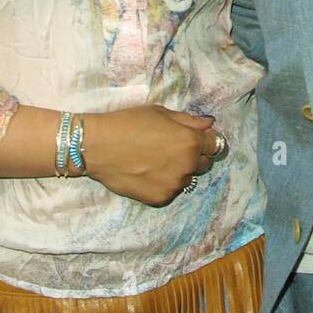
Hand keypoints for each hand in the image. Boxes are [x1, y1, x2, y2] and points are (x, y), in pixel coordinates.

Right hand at [86, 106, 222, 205]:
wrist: (97, 147)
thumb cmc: (128, 123)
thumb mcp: (160, 113)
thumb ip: (189, 121)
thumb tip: (209, 124)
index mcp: (190, 142)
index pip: (214, 144)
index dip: (205, 140)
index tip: (194, 138)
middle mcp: (187, 165)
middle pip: (204, 163)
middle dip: (194, 156)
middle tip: (171, 149)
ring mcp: (174, 185)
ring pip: (186, 178)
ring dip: (178, 171)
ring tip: (155, 161)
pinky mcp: (160, 199)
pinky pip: (170, 190)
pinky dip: (163, 183)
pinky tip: (146, 173)